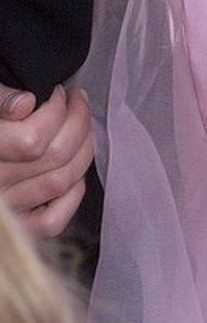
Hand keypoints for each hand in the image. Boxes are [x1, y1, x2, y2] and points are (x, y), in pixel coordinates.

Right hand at [0, 84, 94, 238]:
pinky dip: (73, 193)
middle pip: (55, 155)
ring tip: (81, 128)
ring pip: (61, 181)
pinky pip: (53, 219)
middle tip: (77, 102)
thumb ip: (1, 99)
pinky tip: (71, 168)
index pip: (32, 140)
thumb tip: (25, 103)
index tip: (58, 93)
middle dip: (78, 121)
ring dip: (83, 149)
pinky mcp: (19, 229)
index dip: (56, 110)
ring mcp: (6, 211)